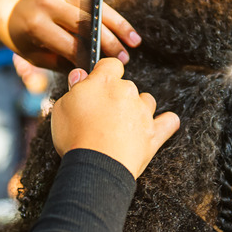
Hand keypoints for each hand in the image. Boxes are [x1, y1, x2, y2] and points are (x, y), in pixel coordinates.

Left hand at [0, 0, 141, 71]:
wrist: (4, 4)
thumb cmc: (20, 35)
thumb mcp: (31, 55)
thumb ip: (58, 63)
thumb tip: (87, 70)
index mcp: (37, 26)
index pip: (71, 45)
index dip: (89, 59)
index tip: (105, 70)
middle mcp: (50, 5)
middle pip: (87, 25)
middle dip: (109, 43)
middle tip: (125, 58)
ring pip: (95, 6)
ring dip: (117, 23)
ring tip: (134, 39)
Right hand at [50, 58, 179, 178]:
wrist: (96, 166)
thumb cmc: (75, 136)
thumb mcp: (62, 108)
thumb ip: (74, 88)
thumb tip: (80, 75)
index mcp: (104, 82)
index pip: (110, 64)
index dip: (104, 72)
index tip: (97, 82)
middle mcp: (127, 92)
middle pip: (127, 86)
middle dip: (117, 96)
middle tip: (101, 115)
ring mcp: (143, 113)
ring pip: (146, 101)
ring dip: (138, 108)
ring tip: (123, 125)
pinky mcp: (154, 134)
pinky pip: (168, 122)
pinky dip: (166, 122)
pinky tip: (161, 124)